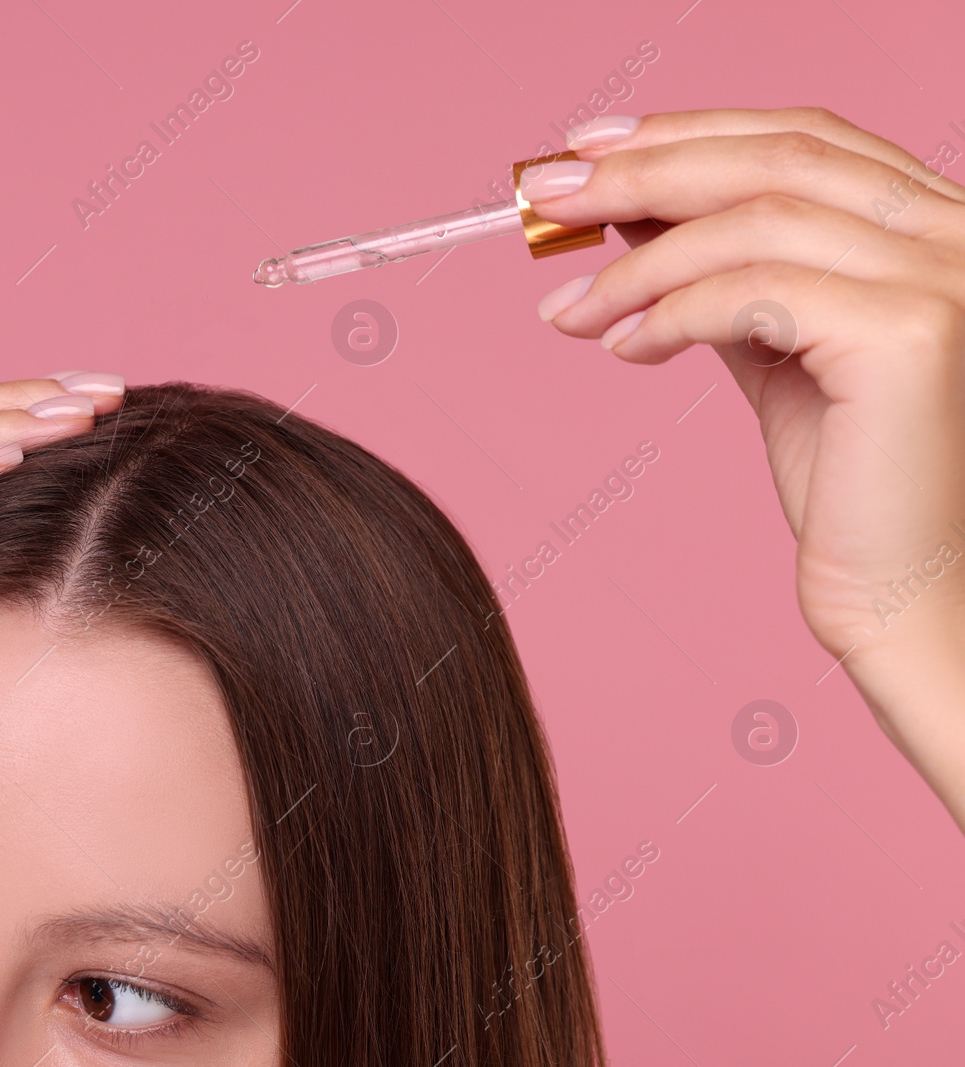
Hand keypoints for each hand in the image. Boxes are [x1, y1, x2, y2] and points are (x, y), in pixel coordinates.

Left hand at [528, 107, 964, 828]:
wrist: (899, 589)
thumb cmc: (847, 476)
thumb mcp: (772, 345)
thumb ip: (717, 272)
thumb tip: (627, 208)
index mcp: (929, 222)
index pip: (801, 136)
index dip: (686, 129)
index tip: (587, 148)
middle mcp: (956, 233)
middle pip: (776, 157)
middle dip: (642, 169)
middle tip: (545, 197)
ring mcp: (943, 279)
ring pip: (754, 221)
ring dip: (636, 259)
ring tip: (569, 306)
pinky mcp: (910, 336)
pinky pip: (752, 293)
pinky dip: (668, 311)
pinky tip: (622, 346)